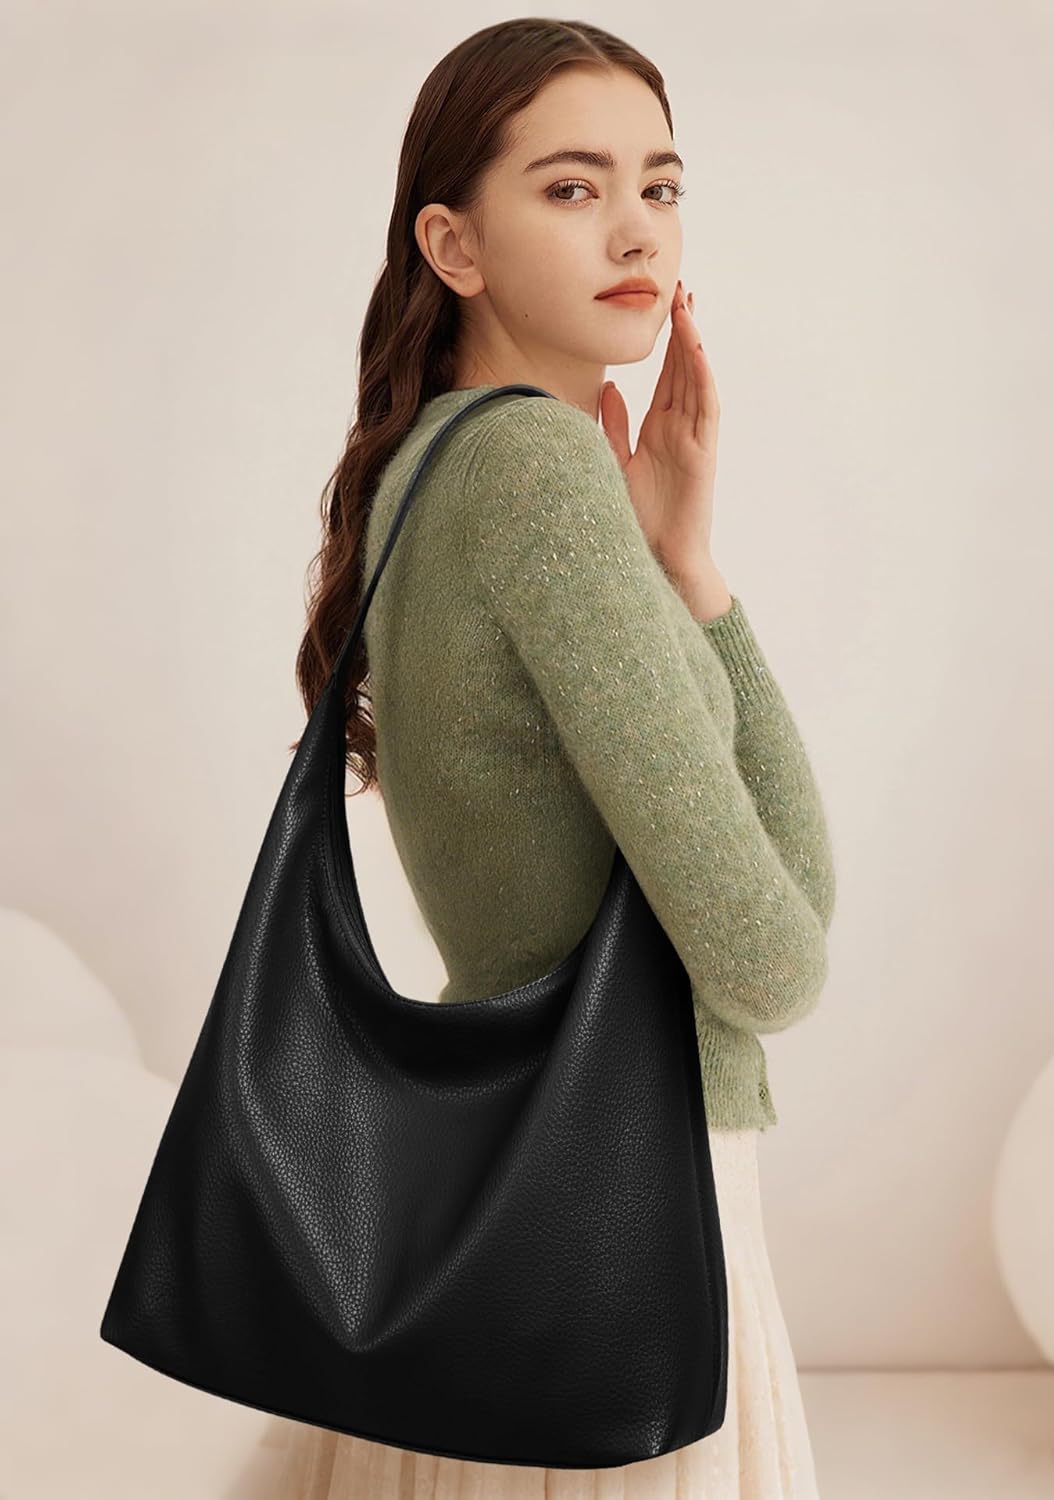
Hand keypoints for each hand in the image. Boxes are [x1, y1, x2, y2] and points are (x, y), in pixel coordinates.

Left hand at [599, 281, 720, 581]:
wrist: (661, 556)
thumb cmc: (640, 517)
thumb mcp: (616, 462)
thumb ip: (613, 426)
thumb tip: (607, 388)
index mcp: (660, 428)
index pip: (665, 375)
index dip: (665, 341)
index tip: (662, 306)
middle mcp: (680, 426)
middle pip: (683, 367)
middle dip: (682, 328)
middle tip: (678, 288)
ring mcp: (695, 436)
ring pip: (696, 378)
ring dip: (692, 341)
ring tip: (686, 305)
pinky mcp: (703, 450)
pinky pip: (706, 404)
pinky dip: (701, 375)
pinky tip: (693, 349)